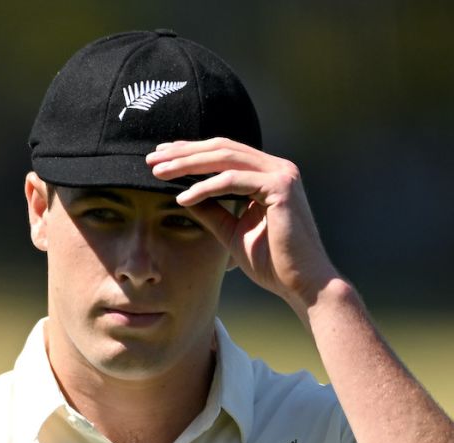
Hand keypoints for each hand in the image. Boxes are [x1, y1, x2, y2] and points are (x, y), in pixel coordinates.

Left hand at [146, 138, 340, 315]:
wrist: (302, 284)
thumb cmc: (272, 263)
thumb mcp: (231, 231)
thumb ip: (211, 211)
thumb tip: (183, 195)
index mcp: (267, 174)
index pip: (224, 153)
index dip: (191, 153)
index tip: (161, 158)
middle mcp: (277, 167)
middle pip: (222, 148)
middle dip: (183, 153)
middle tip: (151, 160)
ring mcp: (282, 174)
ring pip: (226, 158)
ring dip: (188, 164)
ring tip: (159, 173)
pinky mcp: (281, 187)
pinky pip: (234, 181)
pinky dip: (206, 187)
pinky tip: (182, 197)